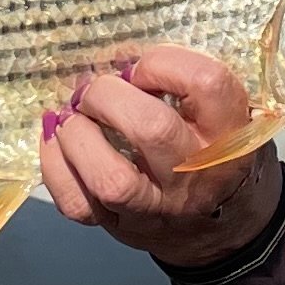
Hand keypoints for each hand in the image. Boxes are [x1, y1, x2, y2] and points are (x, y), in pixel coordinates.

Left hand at [39, 43, 283, 267]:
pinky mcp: (119, 227)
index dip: (163, 62)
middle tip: (96, 89)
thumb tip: (118, 56)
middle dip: (109, 96)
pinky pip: (77, 202)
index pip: (206, 83)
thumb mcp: (223, 116)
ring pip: (111, 179)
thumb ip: (186, 85)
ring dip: (78, 136)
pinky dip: (56, 166)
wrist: (221, 228)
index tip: (141, 67)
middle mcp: (195, 175)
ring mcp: (156, 207)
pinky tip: (59, 142)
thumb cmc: (214, 153)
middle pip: (151, 128)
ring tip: (72, 117)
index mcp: (228, 136)